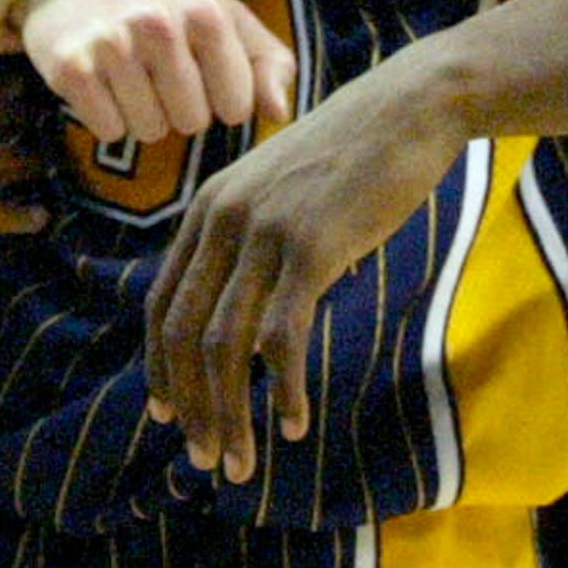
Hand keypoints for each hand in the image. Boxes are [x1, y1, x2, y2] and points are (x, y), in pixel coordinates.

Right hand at [19, 0, 296, 144]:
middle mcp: (157, 22)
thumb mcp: (229, 19)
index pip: (236, 107)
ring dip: (145, 115)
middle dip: (182, 109)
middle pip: (192, 123)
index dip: (223, 100)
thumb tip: (279, 113)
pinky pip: (109, 131)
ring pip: (149, 131)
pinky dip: (108, 118)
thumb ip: (270, 63)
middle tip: (163, 74)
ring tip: (133, 75)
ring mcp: (110, 44)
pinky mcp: (70, 67)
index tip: (206, 75)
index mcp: (206, 10)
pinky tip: (104, 81)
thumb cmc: (171, 5)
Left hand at [142, 62, 466, 483]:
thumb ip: (251, 234)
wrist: (407, 107)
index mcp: (207, 210)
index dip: (160, 369)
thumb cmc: (353, 152)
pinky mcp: (311, 248)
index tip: (170, 415)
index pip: (161, 306)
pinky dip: (284, 390)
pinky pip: (282, 338)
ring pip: (225, 348)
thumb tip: (245, 298)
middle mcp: (222, 222)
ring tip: (243, 460)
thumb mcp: (279, 187)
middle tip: (208, 458)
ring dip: (231, 415)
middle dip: (192, 407)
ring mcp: (263, 234)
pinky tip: (296, 422)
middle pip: (183, 336)